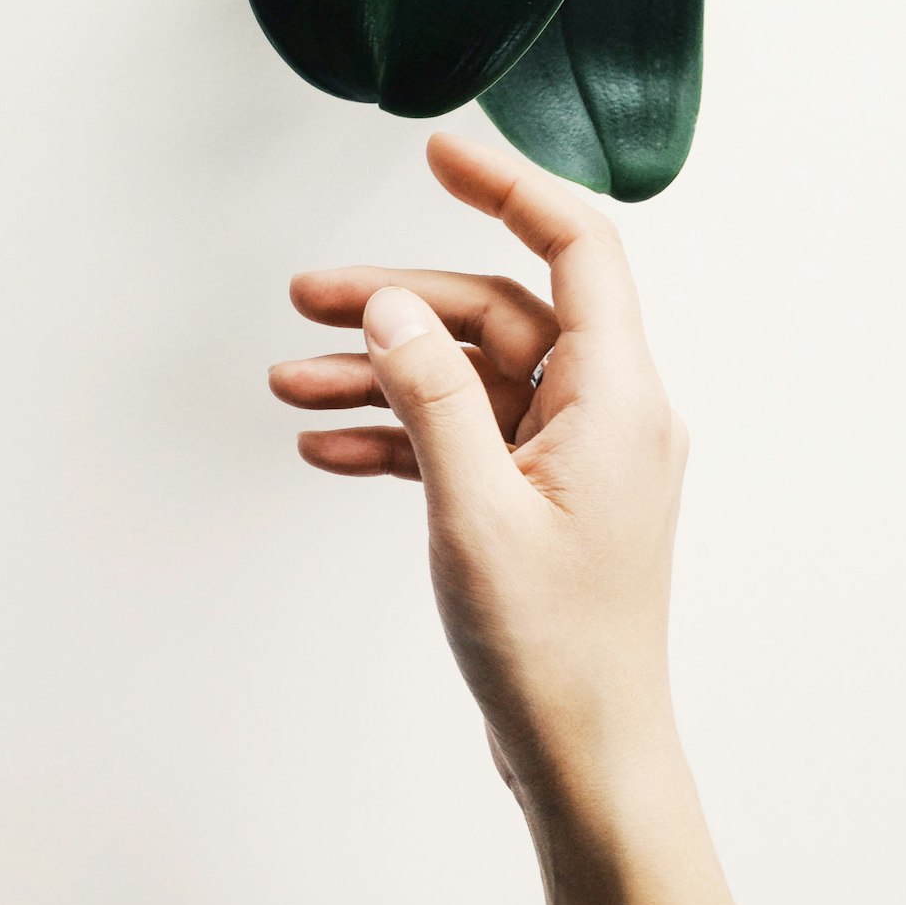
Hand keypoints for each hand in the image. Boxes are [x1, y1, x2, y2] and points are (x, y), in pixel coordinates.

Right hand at [269, 133, 688, 815]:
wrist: (583, 753)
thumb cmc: (551, 647)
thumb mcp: (473, 510)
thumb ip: (432, 394)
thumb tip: (392, 304)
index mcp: (615, 397)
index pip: (578, 249)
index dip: (511, 186)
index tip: (440, 151)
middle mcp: (602, 413)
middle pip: (496, 315)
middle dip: (398, 303)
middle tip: (305, 298)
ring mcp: (568, 457)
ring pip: (468, 378)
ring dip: (383, 374)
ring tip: (290, 381)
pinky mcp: (536, 497)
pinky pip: (463, 438)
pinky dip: (400, 435)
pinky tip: (329, 449)